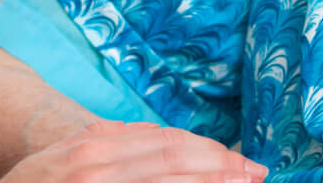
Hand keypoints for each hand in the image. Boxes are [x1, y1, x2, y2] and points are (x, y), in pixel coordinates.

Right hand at [0, 120, 268, 182]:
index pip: (165, 143)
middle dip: (222, 170)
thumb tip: (167, 152)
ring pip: (168, 182)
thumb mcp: (66, 164)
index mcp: (91, 147)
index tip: (242, 162)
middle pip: (175, 161)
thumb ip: (111, 152)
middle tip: (257, 175)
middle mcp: (94, 166)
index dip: (210, 152)